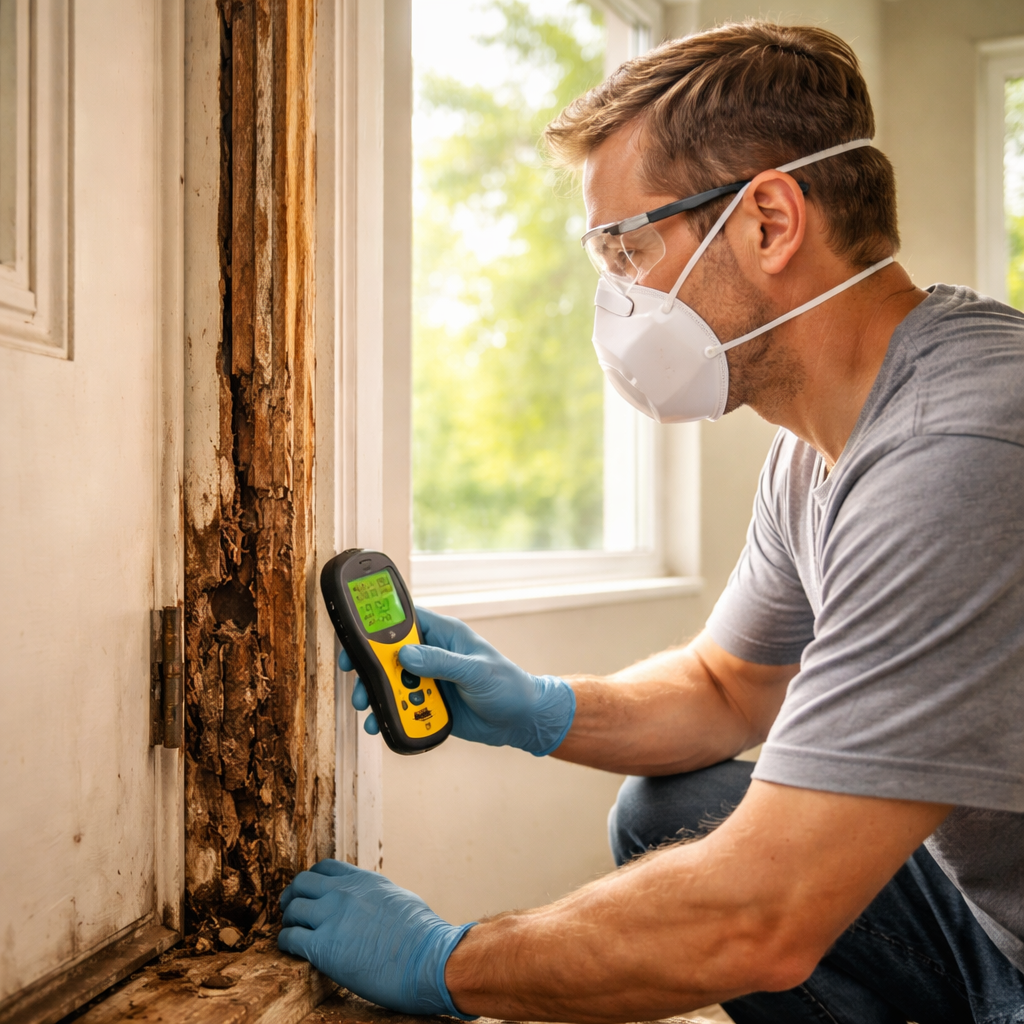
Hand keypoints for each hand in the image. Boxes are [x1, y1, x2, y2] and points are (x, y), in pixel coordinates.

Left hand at [278, 859, 474, 1017]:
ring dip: (289, 920)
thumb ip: (376, 896)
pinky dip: (286, 943)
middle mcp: (343, 892)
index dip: (311, 881)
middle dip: (293, 896)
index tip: (308, 893)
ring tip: (291, 931)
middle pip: (301, 883)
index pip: (324, 868)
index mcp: (363, 880)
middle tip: (291, 910)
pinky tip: (291, 949)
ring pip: (292, 909)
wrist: (426, 958)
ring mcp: (332, 917)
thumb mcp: (399, 898)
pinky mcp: (323, 947)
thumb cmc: (422, 934)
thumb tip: (374, 903)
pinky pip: (290, 938)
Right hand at [342, 607, 575, 755]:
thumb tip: (406, 655)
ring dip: (376, 695)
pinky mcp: (428, 703)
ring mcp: (428, 679)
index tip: (354, 637)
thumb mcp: (477, 672)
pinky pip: (400, 706)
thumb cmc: (508, 685)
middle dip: (369, 668)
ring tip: (367, 710)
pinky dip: (388, 715)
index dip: (376, 626)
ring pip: (390, 682)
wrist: (521, 721)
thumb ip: (442, 662)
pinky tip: (380, 726)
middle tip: (355, 681)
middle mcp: (431, 654)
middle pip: (388, 655)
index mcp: (443, 634)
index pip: (403, 621)